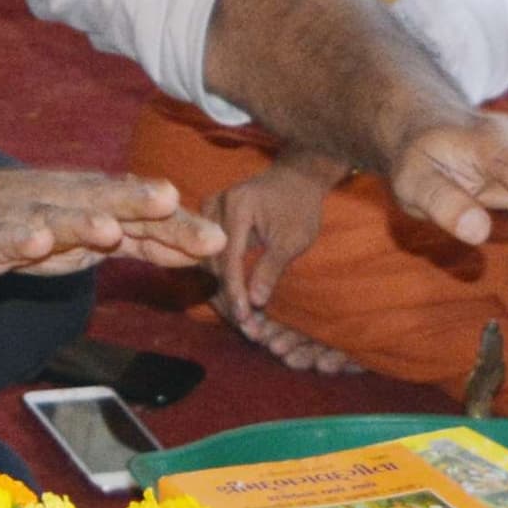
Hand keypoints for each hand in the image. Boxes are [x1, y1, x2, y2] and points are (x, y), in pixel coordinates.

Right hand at [0, 162, 222, 283]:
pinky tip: (34, 241)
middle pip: (106, 204)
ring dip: (82, 222)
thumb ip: (141, 242)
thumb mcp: (88, 239)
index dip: (175, 226)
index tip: (216, 240)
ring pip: (57, 219)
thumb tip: (196, 248)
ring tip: (110, 228)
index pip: (141, 216)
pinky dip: (19, 239)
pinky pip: (4, 239)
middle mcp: (62, 203)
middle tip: (172, 201)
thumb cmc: (23, 225)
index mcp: (91, 204)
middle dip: (139, 205)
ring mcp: (23, 217)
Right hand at [213, 157, 356, 373]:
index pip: (229, 258)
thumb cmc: (300, 206)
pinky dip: (222, 281)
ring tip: (242, 323)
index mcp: (237, 206)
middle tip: (246, 329)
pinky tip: (234, 305)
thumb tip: (255, 301)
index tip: (246, 320)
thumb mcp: (293, 238)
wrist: (296, 178)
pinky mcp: (208, 220)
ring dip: (223, 294)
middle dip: (228, 299)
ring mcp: (207, 211)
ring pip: (207, 264)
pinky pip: (210, 256)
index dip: (235, 292)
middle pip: (213, 264)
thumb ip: (271, 268)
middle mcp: (215, 206)